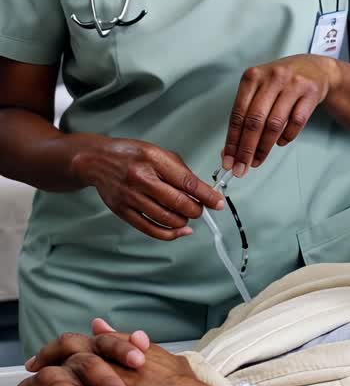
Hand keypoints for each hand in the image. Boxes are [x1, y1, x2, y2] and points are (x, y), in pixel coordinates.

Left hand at [0, 320, 210, 385]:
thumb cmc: (177, 384)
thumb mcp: (152, 353)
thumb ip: (124, 341)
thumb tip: (102, 325)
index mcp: (108, 351)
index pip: (70, 345)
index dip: (52, 352)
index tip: (39, 361)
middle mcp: (93, 368)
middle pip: (50, 370)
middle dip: (32, 380)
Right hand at [71, 136, 224, 239]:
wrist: (96, 161)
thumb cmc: (130, 155)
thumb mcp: (157, 152)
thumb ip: (179, 170)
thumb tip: (201, 190)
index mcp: (153, 159)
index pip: (187, 182)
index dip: (207, 195)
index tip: (218, 202)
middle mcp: (141, 178)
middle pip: (178, 203)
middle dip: (196, 210)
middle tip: (201, 209)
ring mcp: (131, 197)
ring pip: (167, 218)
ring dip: (184, 221)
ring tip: (187, 215)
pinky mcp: (123, 212)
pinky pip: (151, 229)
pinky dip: (170, 234)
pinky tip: (180, 230)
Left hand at [223, 54, 340, 175]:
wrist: (314, 68)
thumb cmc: (280, 82)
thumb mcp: (260, 88)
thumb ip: (245, 115)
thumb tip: (230, 149)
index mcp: (252, 76)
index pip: (238, 114)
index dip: (232, 140)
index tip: (228, 160)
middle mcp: (272, 78)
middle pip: (254, 121)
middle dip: (246, 149)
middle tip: (241, 168)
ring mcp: (293, 84)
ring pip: (275, 124)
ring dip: (264, 147)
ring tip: (258, 160)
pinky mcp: (311, 92)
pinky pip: (296, 122)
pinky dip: (286, 137)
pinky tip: (280, 143)